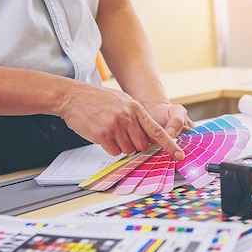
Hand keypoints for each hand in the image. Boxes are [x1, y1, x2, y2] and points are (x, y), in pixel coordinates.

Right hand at [58, 82, 185, 157]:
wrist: (72, 96)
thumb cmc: (97, 99)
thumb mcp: (123, 101)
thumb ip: (137, 116)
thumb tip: (148, 134)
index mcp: (136, 109)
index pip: (158, 131)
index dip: (170, 145)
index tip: (180, 155)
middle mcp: (128, 118)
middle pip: (142, 145)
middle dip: (135, 145)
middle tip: (123, 134)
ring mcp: (115, 126)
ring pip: (127, 149)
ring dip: (120, 145)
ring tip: (110, 130)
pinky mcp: (102, 134)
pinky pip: (113, 151)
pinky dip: (109, 147)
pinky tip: (102, 134)